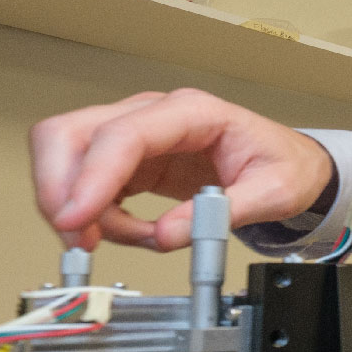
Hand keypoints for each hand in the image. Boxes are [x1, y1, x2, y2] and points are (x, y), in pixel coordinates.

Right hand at [30, 88, 333, 251]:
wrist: (289, 163)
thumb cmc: (282, 164)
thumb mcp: (274, 192)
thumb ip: (225, 212)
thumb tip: (169, 234)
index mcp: (193, 112)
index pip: (122, 134)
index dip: (91, 177)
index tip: (77, 220)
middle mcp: (155, 113)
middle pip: (70, 134)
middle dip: (61, 190)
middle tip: (82, 239)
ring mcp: (136, 133)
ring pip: (67, 158)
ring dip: (78, 208)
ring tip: (128, 237)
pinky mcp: (129, 159)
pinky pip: (86, 183)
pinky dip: (93, 214)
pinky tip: (127, 231)